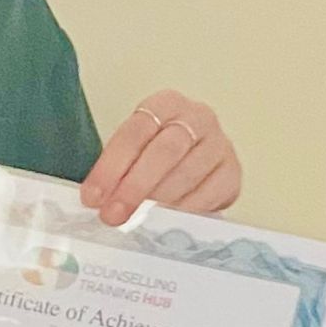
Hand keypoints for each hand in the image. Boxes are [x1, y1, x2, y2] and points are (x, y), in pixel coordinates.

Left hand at [80, 92, 241, 225]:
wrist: (192, 166)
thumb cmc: (154, 157)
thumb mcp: (132, 153)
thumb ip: (115, 171)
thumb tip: (94, 201)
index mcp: (165, 104)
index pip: (135, 131)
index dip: (111, 166)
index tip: (93, 197)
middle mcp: (197, 117)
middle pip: (165, 150)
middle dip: (135, 186)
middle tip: (114, 215)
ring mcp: (219, 143)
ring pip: (188, 172)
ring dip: (158, 202)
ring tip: (136, 222)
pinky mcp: (232, 171)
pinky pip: (210, 192)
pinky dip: (186, 210)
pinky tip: (166, 222)